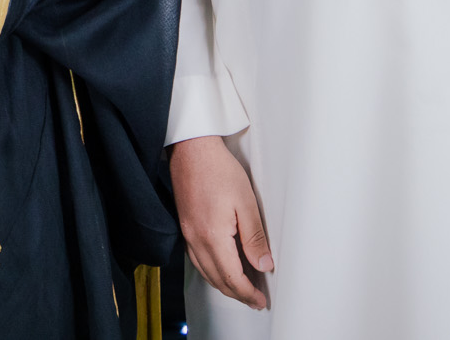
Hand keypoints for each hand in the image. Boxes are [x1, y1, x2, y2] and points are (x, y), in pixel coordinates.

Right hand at [171, 136, 272, 308]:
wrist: (191, 148)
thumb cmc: (218, 169)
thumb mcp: (245, 203)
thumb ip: (254, 238)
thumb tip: (263, 265)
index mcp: (212, 237)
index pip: (232, 277)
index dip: (248, 293)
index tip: (261, 301)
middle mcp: (196, 240)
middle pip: (217, 279)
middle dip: (237, 294)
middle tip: (255, 301)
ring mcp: (188, 233)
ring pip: (205, 272)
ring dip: (224, 284)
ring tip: (241, 288)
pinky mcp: (185, 225)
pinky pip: (197, 259)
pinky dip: (211, 271)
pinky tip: (220, 268)